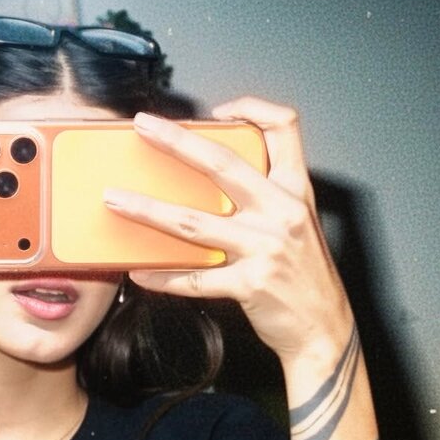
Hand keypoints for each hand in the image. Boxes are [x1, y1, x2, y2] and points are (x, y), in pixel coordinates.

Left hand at [103, 99, 353, 360]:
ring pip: (193, 222)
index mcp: (295, 191)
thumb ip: (266, 200)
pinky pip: (195, 279)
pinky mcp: (249, 284)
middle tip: (143, 127)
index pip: (283, 128)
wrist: (323, 330)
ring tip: (116, 200)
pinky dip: (163, 277)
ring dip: (148, 210)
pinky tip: (140, 272)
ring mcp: (264, 248)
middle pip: (222, 164)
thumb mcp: (298, 225)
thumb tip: (211, 187)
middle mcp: (281, 212)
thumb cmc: (305, 278)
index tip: (218, 112)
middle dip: (177, 142)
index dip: (251, 109)